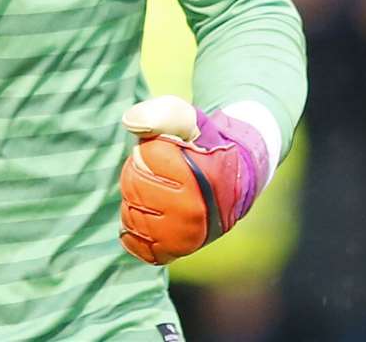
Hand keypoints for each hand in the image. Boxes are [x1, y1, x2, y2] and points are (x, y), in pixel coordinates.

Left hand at [118, 96, 268, 264]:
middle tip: (159, 171)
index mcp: (194, 176)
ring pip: (131, 216)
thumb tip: (131, 123)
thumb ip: (161, 114)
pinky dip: (133, 231)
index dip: (146, 150)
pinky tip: (146, 215)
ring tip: (156, 192)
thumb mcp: (188, 118)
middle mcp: (191, 211)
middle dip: (137, 174)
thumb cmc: (206, 143)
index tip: (164, 150)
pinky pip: (138, 244)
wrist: (235, 177)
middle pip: (132, 188)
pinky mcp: (176, 251)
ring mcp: (184, 236)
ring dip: (134, 201)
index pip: (142, 160)